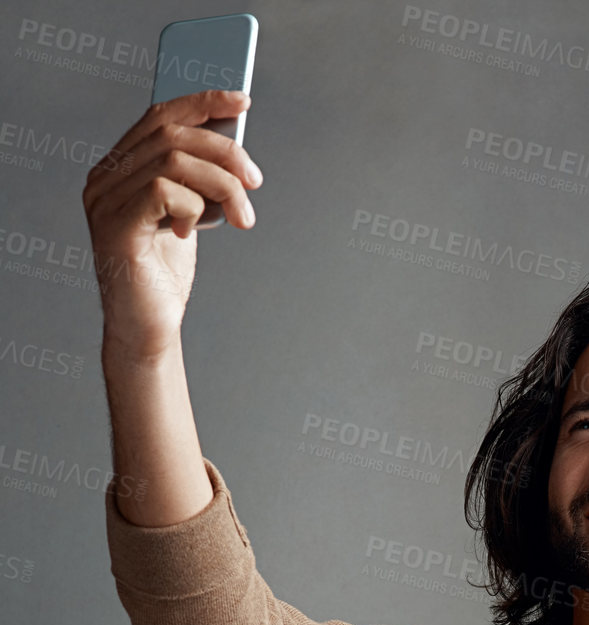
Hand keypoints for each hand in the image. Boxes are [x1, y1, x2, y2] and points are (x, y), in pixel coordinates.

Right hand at [82, 89, 261, 357]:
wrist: (148, 331)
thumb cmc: (164, 278)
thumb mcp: (187, 215)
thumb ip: (197, 180)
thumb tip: (234, 148)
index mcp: (119, 170)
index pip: (160, 116)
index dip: (202, 101)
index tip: (242, 101)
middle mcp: (104, 179)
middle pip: (171, 132)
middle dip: (224, 151)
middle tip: (255, 181)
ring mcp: (105, 202)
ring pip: (173, 158)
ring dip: (222, 184)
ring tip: (243, 216)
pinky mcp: (117, 227)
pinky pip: (165, 190)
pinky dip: (194, 206)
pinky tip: (196, 232)